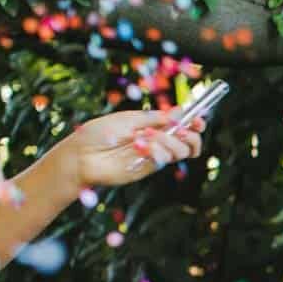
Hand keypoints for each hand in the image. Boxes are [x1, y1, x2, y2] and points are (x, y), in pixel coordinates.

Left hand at [48, 107, 205, 190]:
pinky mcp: (149, 168)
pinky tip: (141, 146)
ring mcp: (154, 155)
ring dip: (170, 141)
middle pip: (189, 141)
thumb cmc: (100, 133)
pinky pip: (166, 159)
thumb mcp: (129, 118)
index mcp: (153, 126)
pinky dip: (158, 149)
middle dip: (192, 135)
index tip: (198, 119)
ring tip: (148, 137)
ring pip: (182, 151)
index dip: (194, 122)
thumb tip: (179, 113)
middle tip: (182, 131)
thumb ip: (155, 118)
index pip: (181, 125)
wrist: (83, 155)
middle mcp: (157, 141)